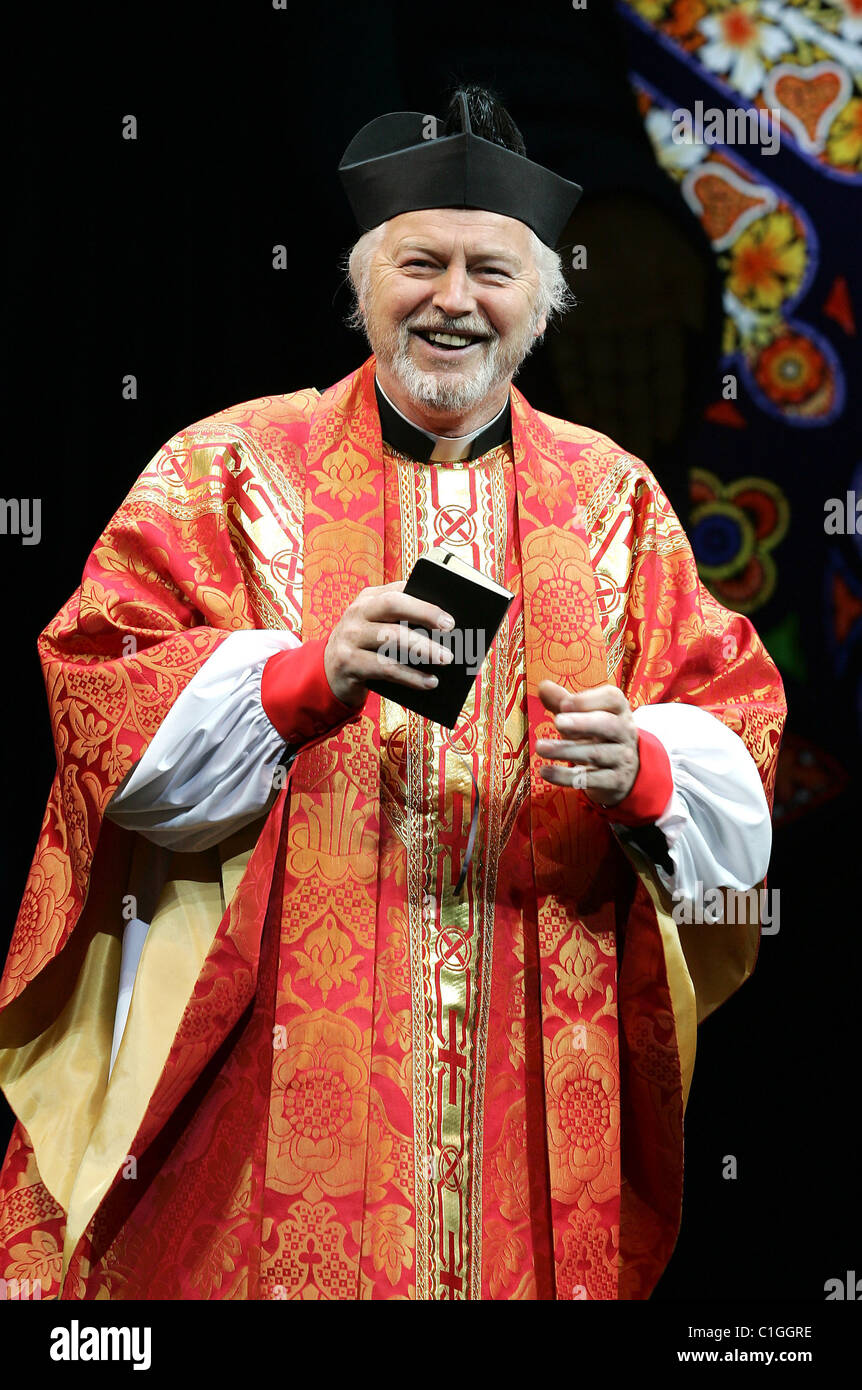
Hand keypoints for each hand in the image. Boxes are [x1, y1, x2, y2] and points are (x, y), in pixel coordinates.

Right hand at [323, 580, 455, 708]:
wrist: (328, 673)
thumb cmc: (366, 648)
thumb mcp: (377, 627)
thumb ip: (401, 622)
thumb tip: (444, 631)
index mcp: (368, 599)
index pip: (399, 590)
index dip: (425, 600)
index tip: (450, 614)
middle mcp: (356, 613)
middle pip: (393, 605)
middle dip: (424, 613)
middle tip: (450, 628)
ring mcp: (350, 637)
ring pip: (391, 637)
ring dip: (423, 649)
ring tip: (446, 658)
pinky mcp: (348, 662)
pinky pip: (385, 668)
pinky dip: (411, 676)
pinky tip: (430, 682)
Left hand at [535, 680, 638, 807]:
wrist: (624, 771)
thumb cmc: (598, 736)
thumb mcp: (585, 716)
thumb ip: (564, 702)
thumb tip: (543, 686)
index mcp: (619, 710)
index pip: (612, 698)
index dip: (588, 700)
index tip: (564, 704)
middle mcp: (625, 732)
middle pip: (608, 725)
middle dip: (582, 723)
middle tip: (557, 723)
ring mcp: (622, 758)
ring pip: (596, 753)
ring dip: (566, 750)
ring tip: (540, 747)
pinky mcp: (615, 781)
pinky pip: (591, 779)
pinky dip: (566, 776)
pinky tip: (545, 771)